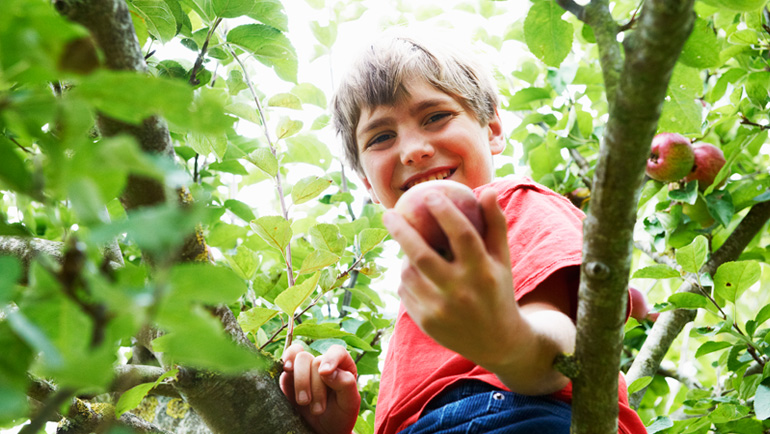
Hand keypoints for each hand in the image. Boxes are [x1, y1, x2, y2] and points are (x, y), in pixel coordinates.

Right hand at [280, 344, 360, 433]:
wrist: (323, 431)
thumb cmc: (340, 415)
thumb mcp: (349, 403)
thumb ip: (345, 384)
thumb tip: (327, 370)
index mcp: (342, 366)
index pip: (336, 351)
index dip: (330, 359)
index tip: (324, 373)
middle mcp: (322, 364)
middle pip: (314, 361)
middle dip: (315, 387)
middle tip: (318, 410)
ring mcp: (305, 369)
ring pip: (299, 358)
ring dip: (301, 382)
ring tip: (304, 402)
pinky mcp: (289, 377)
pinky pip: (285, 361)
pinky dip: (285, 363)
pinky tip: (287, 371)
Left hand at [383, 188, 520, 367]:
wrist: (498, 341)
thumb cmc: (498, 290)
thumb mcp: (502, 259)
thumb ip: (495, 225)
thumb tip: (487, 190)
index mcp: (483, 272)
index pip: (462, 235)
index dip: (445, 211)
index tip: (428, 194)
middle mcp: (461, 292)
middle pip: (422, 255)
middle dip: (401, 230)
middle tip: (388, 212)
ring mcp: (441, 310)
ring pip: (408, 273)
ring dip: (403, 256)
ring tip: (406, 246)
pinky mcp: (426, 323)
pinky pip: (405, 292)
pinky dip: (405, 278)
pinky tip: (412, 272)